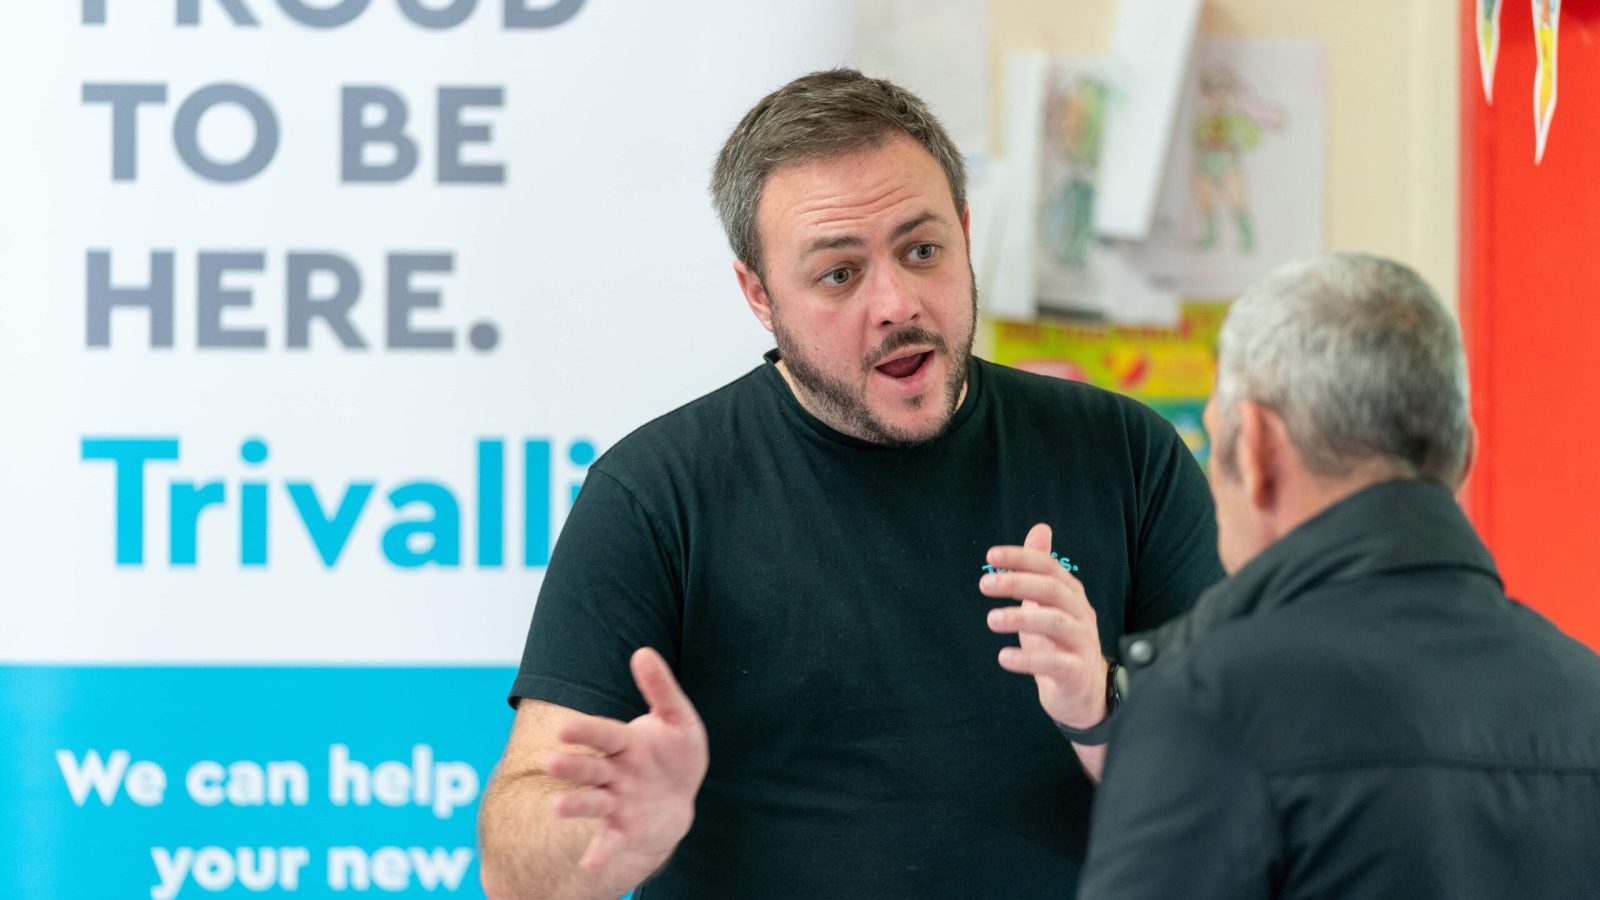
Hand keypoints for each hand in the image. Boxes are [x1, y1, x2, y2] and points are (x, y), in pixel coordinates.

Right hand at [544, 647, 708, 873]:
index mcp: (624, 743)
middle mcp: (614, 773)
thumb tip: (642, 651)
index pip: (602, 734)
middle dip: (571, 767)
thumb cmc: (674, 753)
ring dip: (575, 806)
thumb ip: (660, 687)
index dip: (585, 731)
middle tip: (550, 763)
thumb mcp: (677, 717)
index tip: (563, 728)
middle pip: (590, 768)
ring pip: (593, 802)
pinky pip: (609, 841)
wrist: (680, 797)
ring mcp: (616, 803)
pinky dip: (599, 853)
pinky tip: (590, 866)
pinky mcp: (623, 830)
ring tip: (558, 808)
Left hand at [981, 523, 1108, 730]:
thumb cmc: (1060, 643)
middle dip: (1018, 583)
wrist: (1083, 692)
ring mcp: (1081, 643)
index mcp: (1071, 595)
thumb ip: (1041, 569)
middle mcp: (1080, 614)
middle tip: (985, 584)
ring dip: (1022, 618)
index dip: (1021, 558)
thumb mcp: (1047, 604)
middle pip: (1053, 590)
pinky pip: (1056, 664)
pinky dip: (1029, 659)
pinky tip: (1004, 657)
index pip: (1048, 568)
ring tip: (991, 619)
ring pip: (1057, 623)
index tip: (991, 555)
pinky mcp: (1076, 673)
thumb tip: (1040, 529)